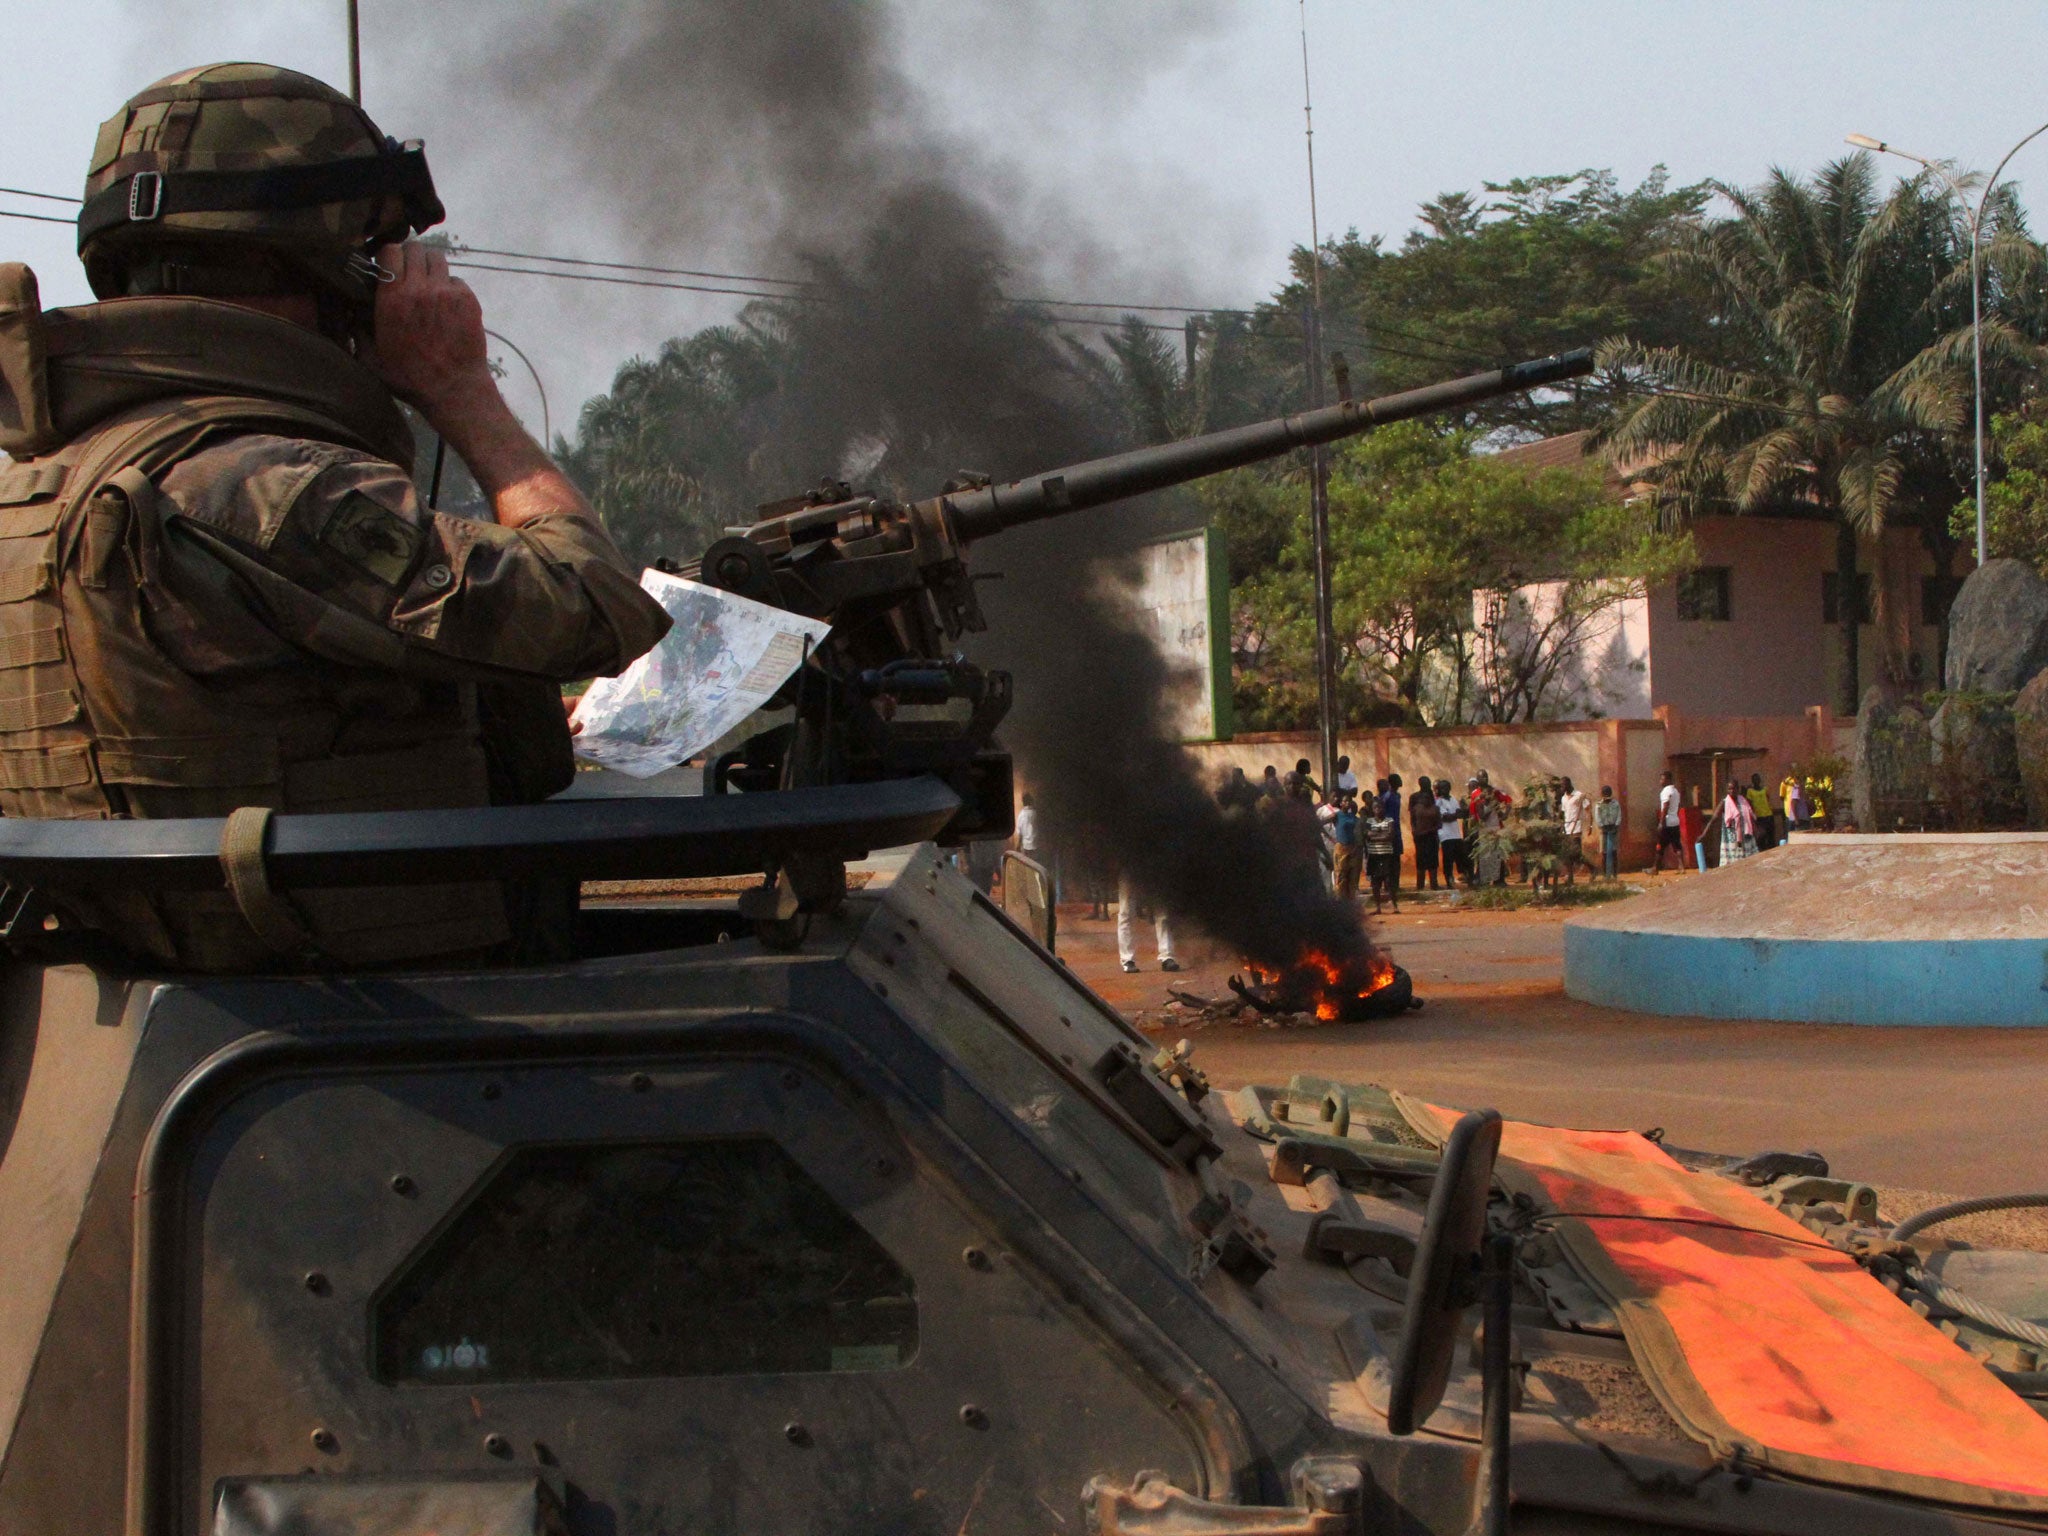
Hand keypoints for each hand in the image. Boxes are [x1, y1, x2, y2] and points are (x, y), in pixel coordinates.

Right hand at [369, 242, 493, 419]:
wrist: (453, 389)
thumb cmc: (410, 378)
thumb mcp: (372, 359)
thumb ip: (357, 332)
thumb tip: (348, 313)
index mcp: (392, 298)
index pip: (390, 251)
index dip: (388, 255)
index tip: (388, 266)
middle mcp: (419, 289)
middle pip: (415, 249)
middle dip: (409, 257)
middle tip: (409, 272)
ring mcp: (446, 292)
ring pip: (437, 258)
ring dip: (430, 267)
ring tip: (427, 283)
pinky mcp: (467, 299)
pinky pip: (456, 279)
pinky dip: (450, 286)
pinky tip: (446, 303)